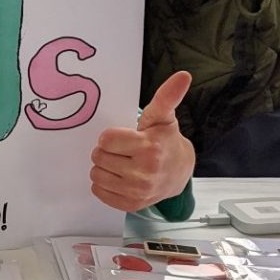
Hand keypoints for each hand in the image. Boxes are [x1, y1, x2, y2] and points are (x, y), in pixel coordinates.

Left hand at [90, 71, 194, 211]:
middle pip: (98, 157)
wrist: (179, 173)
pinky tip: (119, 177)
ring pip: (96, 175)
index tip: (123, 137)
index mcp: (149, 148)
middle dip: (106, 151)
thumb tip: (183, 75)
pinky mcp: (131, 205)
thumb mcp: (163, 116)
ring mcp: (137, 191)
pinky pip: (99, 191)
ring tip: (121, 163)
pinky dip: (104, 184)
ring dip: (104, 168)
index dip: (110, 136)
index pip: (105, 139)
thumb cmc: (165, 141)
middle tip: (122, 151)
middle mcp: (144, 172)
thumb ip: (167, 96)